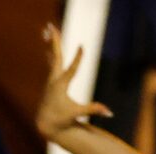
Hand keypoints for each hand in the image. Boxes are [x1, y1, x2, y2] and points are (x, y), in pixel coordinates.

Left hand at [35, 23, 111, 141]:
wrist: (44, 125)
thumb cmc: (62, 119)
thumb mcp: (77, 113)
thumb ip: (93, 109)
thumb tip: (110, 112)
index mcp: (61, 86)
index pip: (72, 69)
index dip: (78, 58)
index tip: (82, 47)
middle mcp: (54, 80)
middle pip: (56, 57)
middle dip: (55, 42)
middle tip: (52, 26)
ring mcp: (51, 80)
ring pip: (53, 58)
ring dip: (54, 44)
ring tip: (50, 30)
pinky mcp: (50, 82)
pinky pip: (52, 64)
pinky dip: (52, 54)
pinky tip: (50, 47)